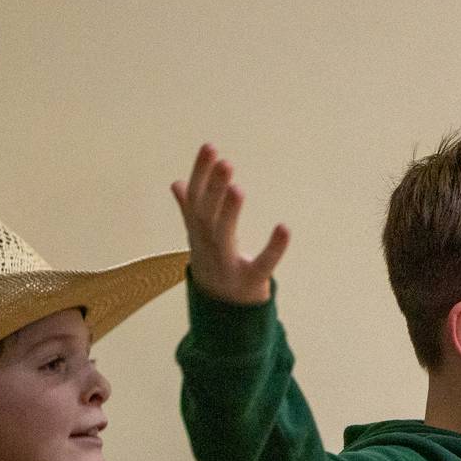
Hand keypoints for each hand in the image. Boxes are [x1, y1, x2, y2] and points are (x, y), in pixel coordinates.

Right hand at [171, 144, 288, 304]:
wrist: (221, 314)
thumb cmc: (213, 266)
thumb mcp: (199, 237)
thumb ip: (189, 209)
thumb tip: (176, 182)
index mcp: (198, 232)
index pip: (195, 198)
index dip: (201, 173)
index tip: (210, 147)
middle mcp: (208, 246)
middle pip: (207, 215)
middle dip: (214, 189)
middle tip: (226, 162)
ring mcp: (227, 265)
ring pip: (224, 237)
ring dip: (229, 213)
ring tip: (238, 189)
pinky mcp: (250, 282)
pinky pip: (262, 264)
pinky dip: (273, 248)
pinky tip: (284, 228)